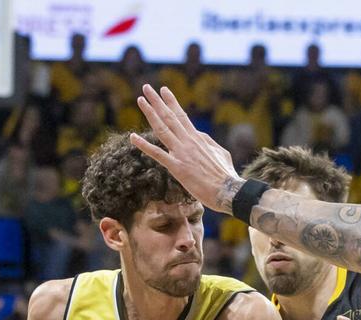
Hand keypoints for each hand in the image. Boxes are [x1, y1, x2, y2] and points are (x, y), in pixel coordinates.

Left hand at [131, 85, 240, 213]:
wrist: (228, 190)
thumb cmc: (226, 175)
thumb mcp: (220, 153)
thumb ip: (208, 142)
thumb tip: (200, 136)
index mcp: (198, 138)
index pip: (181, 116)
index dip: (171, 102)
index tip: (163, 90)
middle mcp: (188, 141)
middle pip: (169, 116)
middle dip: (157, 101)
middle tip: (146, 88)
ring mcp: (181, 153)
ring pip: (162, 128)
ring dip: (150, 113)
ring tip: (140, 100)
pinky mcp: (177, 168)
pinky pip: (157, 154)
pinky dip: (144, 145)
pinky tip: (133, 137)